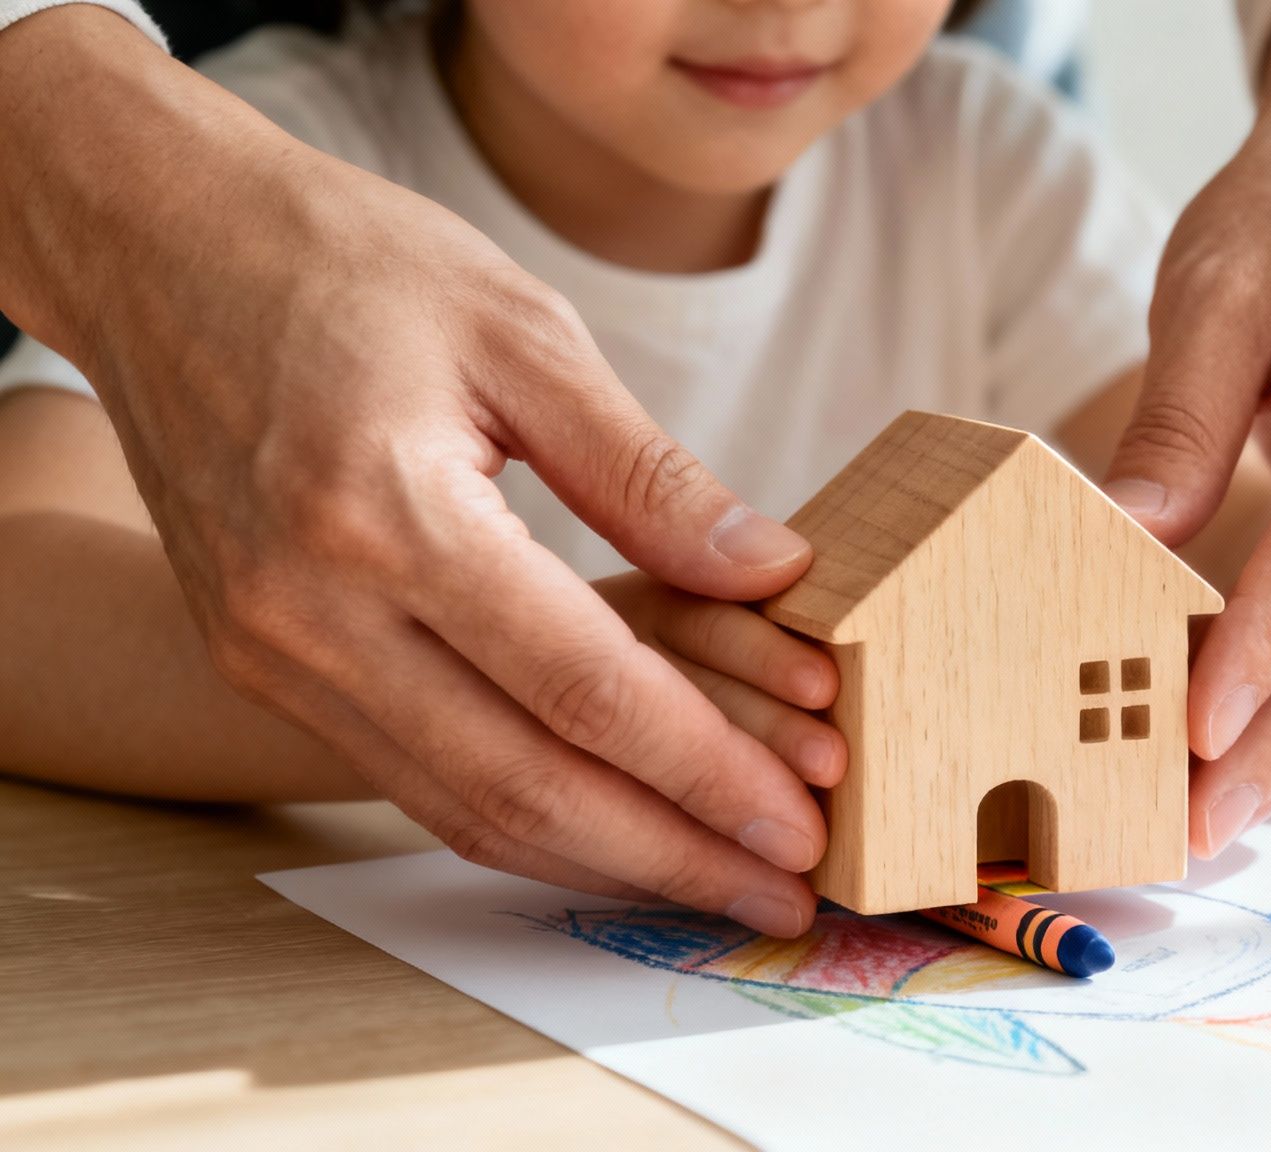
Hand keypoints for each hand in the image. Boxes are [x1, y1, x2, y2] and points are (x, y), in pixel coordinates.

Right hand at [0, 11, 827, 934]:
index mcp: (388, 515)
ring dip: (603, 862)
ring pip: (461, 810)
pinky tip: (607, 835)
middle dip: (673, 853)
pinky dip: (520, 823)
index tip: (800, 816)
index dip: (704, 767)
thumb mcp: (524, 333)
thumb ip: (647, 474)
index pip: (583, 688)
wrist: (160, 247)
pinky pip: (410, 780)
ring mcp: (275, 652)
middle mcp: (314, 612)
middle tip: (785, 892)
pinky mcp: (263, 664)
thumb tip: (769, 571)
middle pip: (526, 785)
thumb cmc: (344, 263)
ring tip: (718, 886)